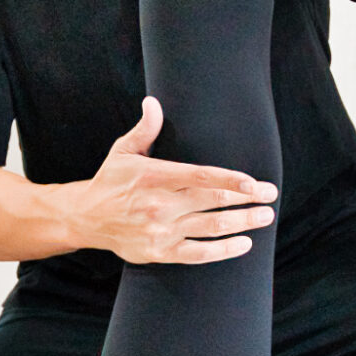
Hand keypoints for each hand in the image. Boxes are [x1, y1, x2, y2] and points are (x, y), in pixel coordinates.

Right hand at [76, 97, 276, 263]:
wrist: (86, 219)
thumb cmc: (110, 181)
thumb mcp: (123, 151)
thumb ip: (145, 129)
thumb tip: (153, 102)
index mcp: (154, 177)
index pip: (200, 177)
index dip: (230, 180)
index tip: (253, 183)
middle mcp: (159, 204)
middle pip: (212, 201)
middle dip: (246, 200)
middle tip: (270, 196)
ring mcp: (161, 231)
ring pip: (210, 227)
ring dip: (242, 223)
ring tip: (264, 217)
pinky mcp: (160, 252)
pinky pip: (198, 254)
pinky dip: (223, 250)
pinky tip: (243, 244)